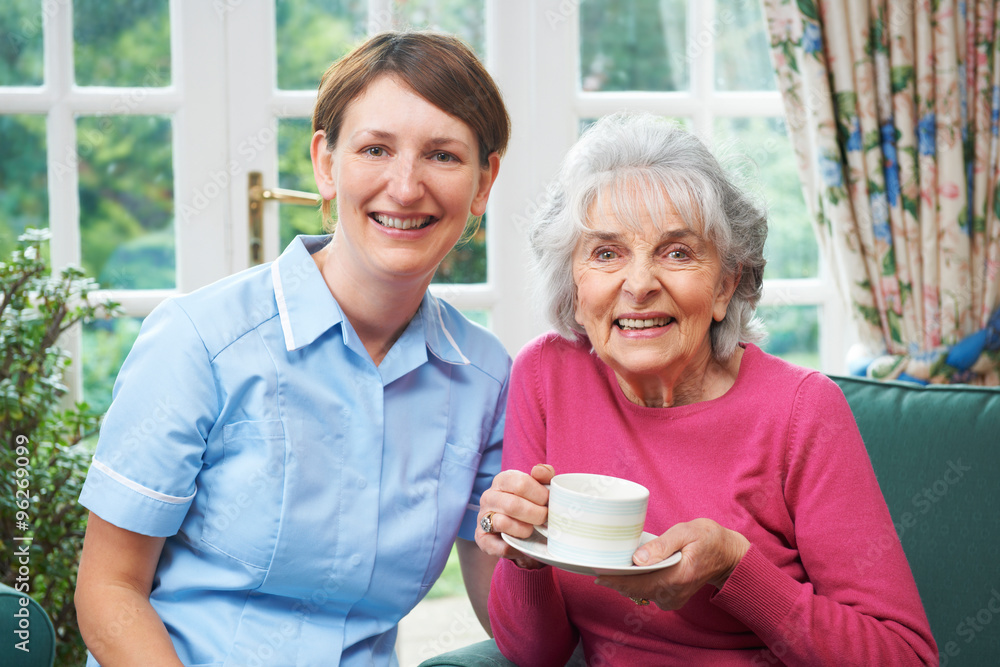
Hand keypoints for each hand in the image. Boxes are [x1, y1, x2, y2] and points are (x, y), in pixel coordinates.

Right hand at [475, 463, 553, 568]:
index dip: (541, 495)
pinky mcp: (481, 538)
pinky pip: (498, 544)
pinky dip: (514, 547)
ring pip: (503, 523)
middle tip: (546, 519)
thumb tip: (540, 471)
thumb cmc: (530, 504)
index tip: (549, 503)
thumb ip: (544, 476)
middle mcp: (489, 496)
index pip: (521, 483)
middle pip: (513, 504)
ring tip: (532, 530)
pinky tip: (522, 545)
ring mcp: (482, 517)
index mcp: (502, 480)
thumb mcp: (539, 488)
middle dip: (536, 514)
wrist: (517, 532)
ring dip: (524, 530)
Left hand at [595, 518, 749, 609]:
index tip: (597, 574)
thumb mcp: (686, 532)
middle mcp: (674, 593)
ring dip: (625, 581)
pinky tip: (629, 570)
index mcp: (677, 576)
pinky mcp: (672, 598)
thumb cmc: (708, 539)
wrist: (728, 556)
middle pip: (636, 590)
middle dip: (616, 580)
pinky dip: (636, 582)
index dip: (616, 581)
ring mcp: (673, 599)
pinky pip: (647, 592)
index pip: (639, 583)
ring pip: (640, 592)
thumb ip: (662, 546)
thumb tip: (637, 559)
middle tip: (596, 565)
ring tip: (609, 566)